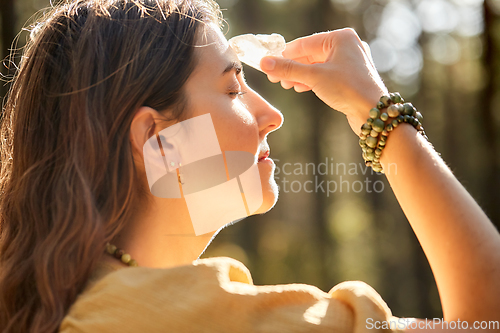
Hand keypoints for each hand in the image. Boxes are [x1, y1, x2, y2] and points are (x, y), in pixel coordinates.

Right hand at [260, 28, 388, 134]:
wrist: (373, 112)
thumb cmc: (348, 89)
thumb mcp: (313, 77)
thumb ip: (288, 69)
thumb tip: (265, 63)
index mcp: (341, 37)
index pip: (304, 43)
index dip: (284, 55)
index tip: (268, 64)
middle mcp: (347, 46)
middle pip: (310, 54)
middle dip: (292, 67)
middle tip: (274, 77)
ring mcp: (349, 62)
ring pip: (317, 66)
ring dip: (300, 75)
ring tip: (286, 84)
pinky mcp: (349, 77)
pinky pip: (325, 74)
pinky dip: (312, 80)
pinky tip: (300, 87)